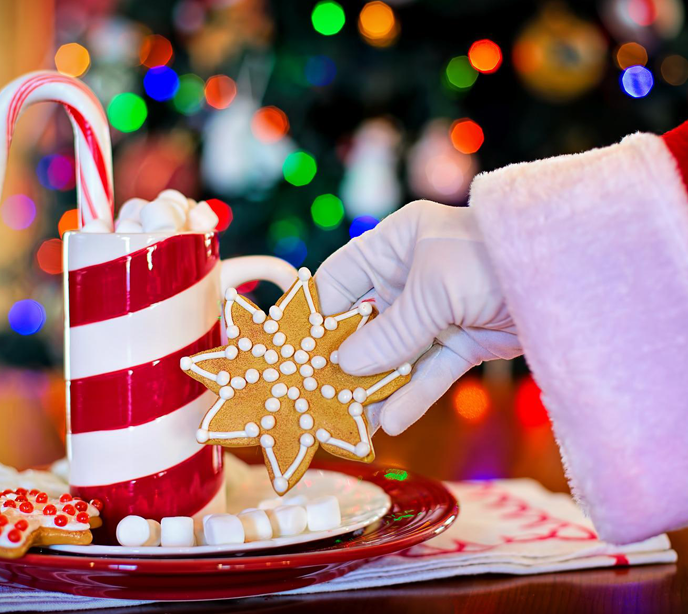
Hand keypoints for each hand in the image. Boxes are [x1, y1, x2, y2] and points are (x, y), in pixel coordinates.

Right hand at [315, 200, 521, 434]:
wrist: (569, 275)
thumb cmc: (492, 258)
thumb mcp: (434, 288)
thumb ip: (391, 331)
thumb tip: (344, 365)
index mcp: (394, 246)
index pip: (339, 281)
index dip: (317, 315)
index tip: (295, 353)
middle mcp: (409, 278)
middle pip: (363, 325)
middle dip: (343, 361)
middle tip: (317, 396)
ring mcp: (434, 312)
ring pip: (394, 355)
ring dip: (374, 388)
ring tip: (350, 424)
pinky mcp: (460, 341)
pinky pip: (428, 371)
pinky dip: (412, 395)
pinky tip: (390, 422)